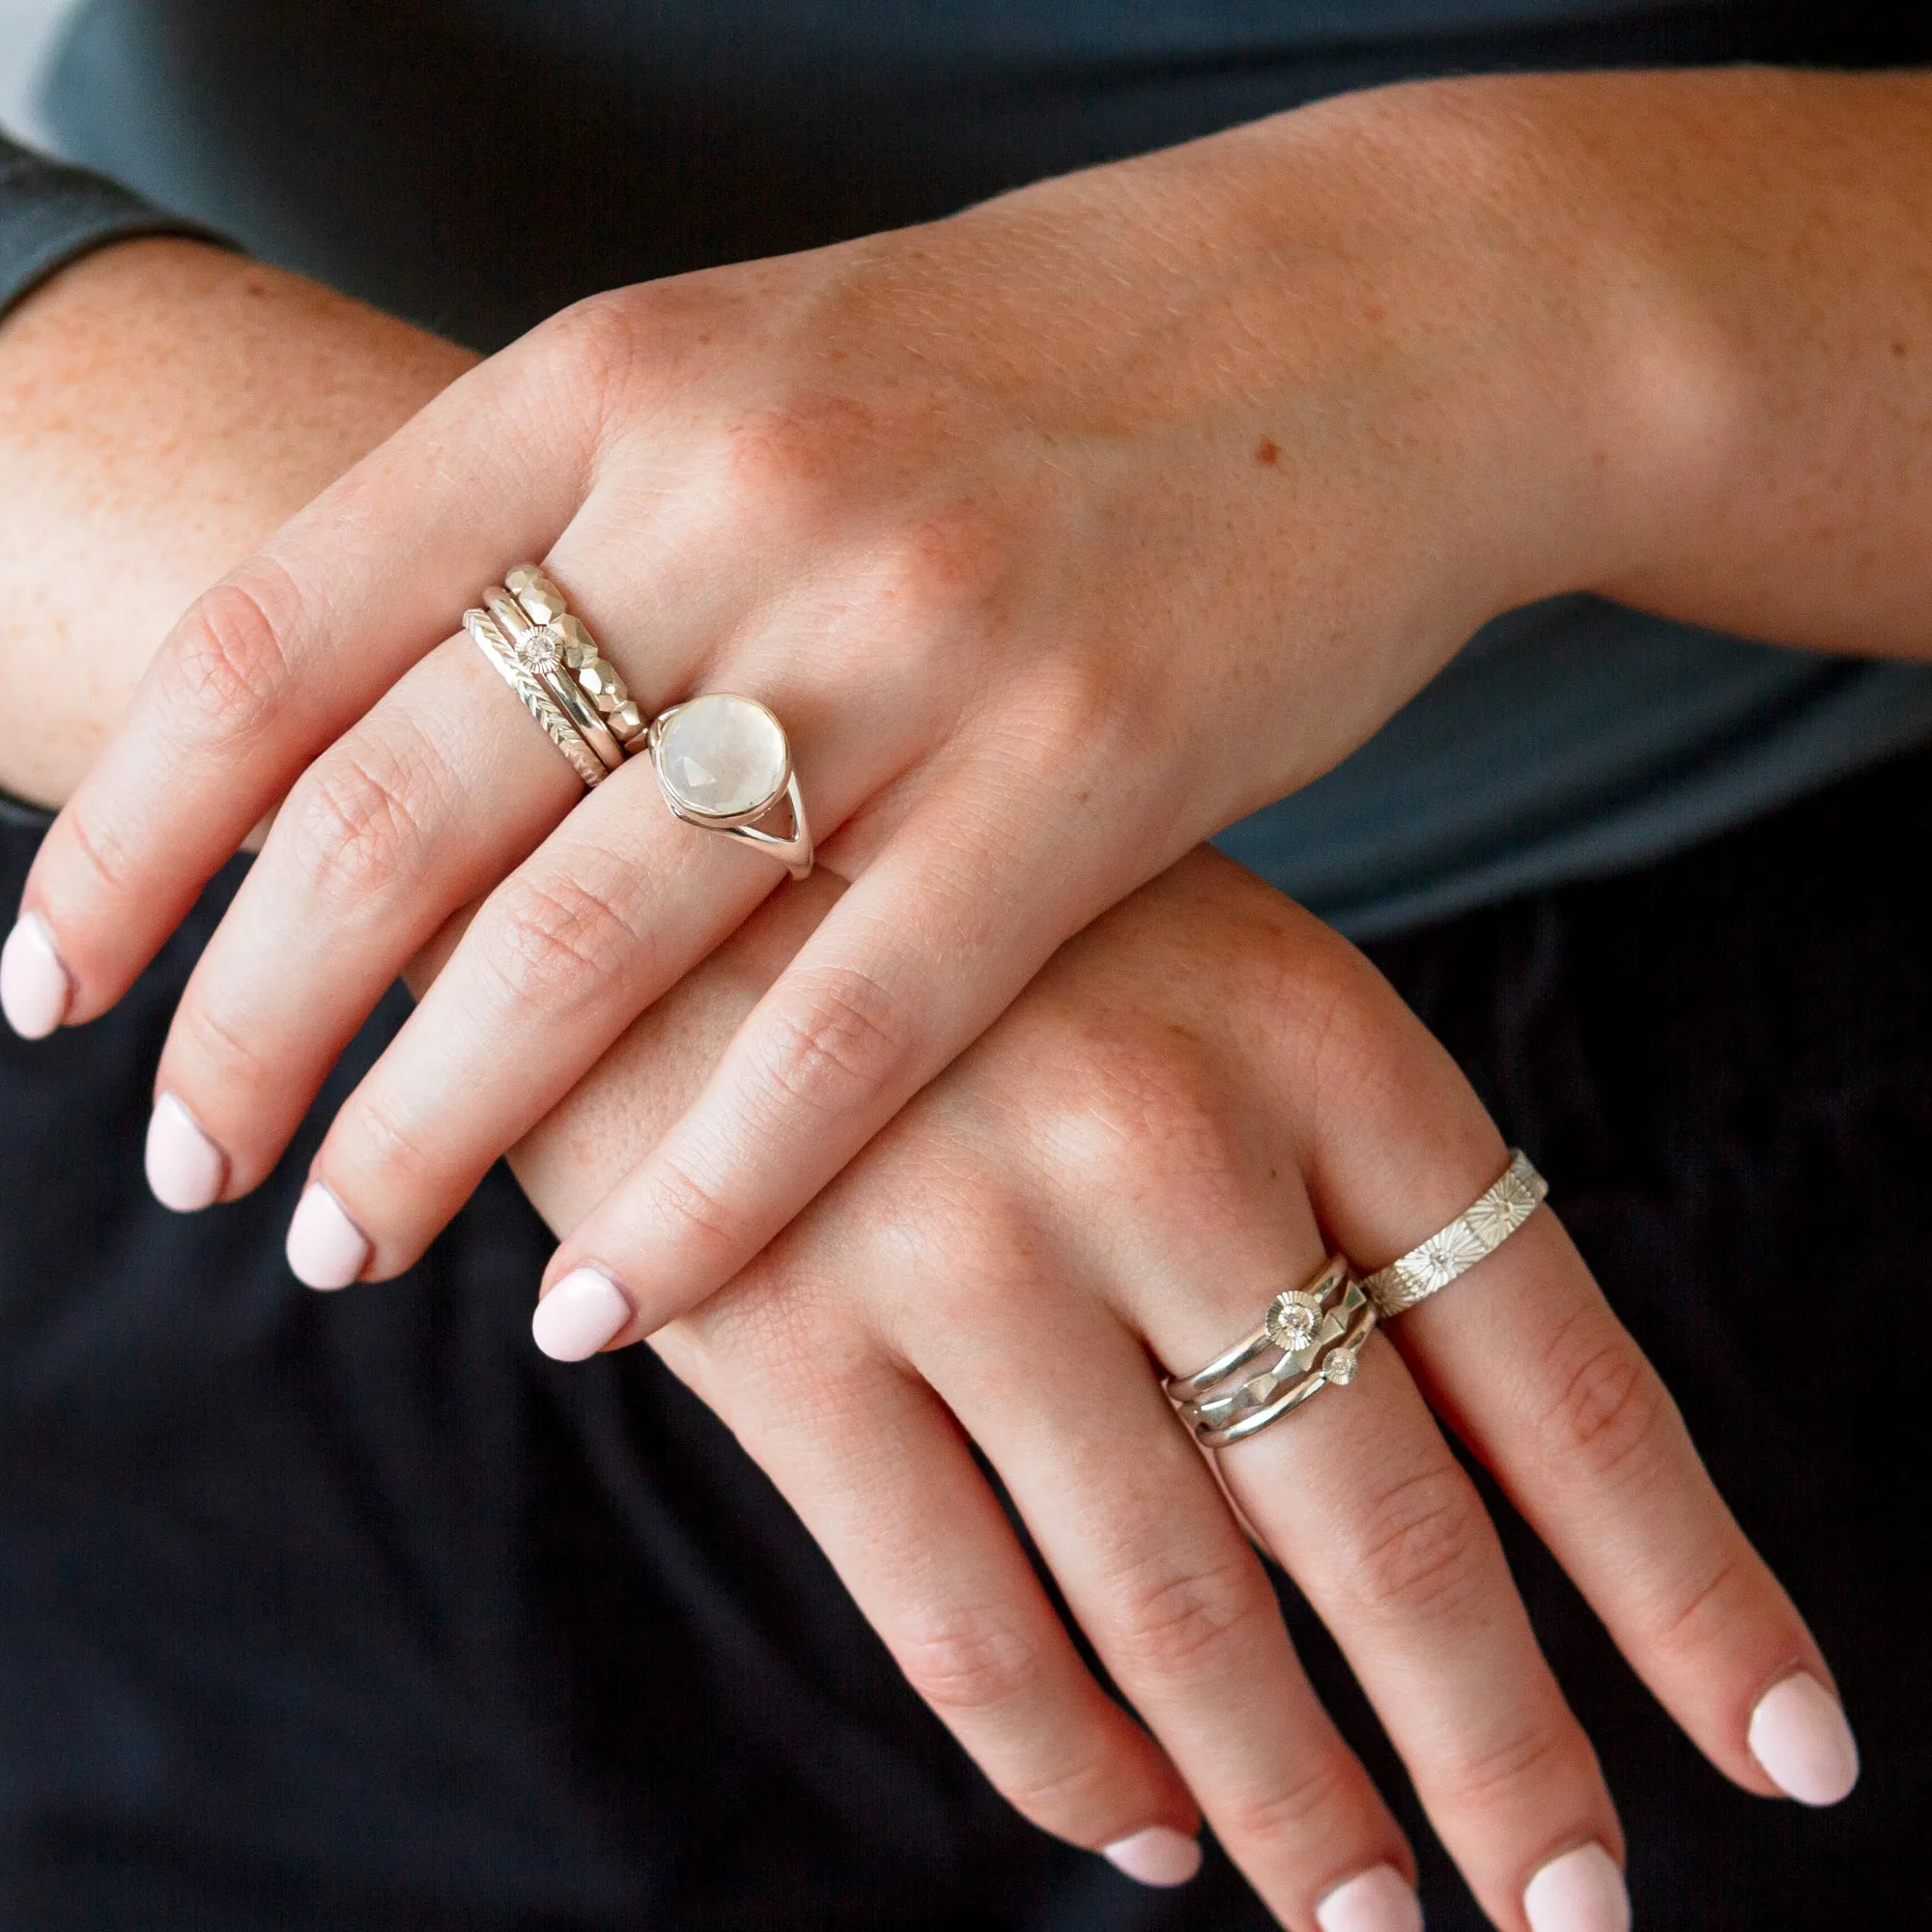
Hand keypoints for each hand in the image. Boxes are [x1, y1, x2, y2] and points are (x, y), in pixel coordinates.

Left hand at [5, 81, 1639, 1282]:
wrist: (1369, 323)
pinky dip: (708, 1193)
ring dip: (434, 1133)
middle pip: (398, 816)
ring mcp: (920, 635)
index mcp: (618, 381)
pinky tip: (610, 1302)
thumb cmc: (1038, 375)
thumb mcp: (761, 382)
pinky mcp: (1094, 772)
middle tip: (197, 1167)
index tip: (52, 990)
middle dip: (255, 1027)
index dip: (131, 835)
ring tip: (341, 1248)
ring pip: (595, 945)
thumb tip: (377, 752)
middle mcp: (739, 495)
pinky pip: (848, 1029)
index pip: (280, 631)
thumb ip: (575, 538)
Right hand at [489, 848, 1847, 1928]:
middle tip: (1575, 1915)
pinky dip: (1064, 1754)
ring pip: (1180, 1606)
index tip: (1780, 1749)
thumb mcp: (1185, 958)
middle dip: (1502, 1753)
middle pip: (1389, 1522)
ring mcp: (966, 1240)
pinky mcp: (779, 1325)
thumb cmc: (951, 884)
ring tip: (1362, 1914)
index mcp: (1309, 1033)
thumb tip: (1458, 1461)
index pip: (1548, 1361)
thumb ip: (1314, 1183)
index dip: (1681, 1577)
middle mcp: (1166, 1145)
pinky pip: (959, 1615)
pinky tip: (1136, 1820)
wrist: (636, 791)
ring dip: (1292, 1795)